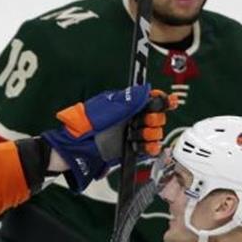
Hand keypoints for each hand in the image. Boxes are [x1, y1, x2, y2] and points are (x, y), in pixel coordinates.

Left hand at [42, 85, 173, 191]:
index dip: (159, 100)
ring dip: (152, 134)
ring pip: (152, 132)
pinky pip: (146, 148)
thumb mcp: (105, 110)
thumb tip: (146, 90)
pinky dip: (150, 148)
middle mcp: (127, 118)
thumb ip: (127, 101)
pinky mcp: (128, 149)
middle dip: (154, 119)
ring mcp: (128, 134)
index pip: (147, 99)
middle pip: (154, 116)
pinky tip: (149, 147)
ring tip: (142, 136)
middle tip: (147, 122)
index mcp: (123, 105)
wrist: (73, 150)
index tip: (168, 102)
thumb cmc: (82, 127)